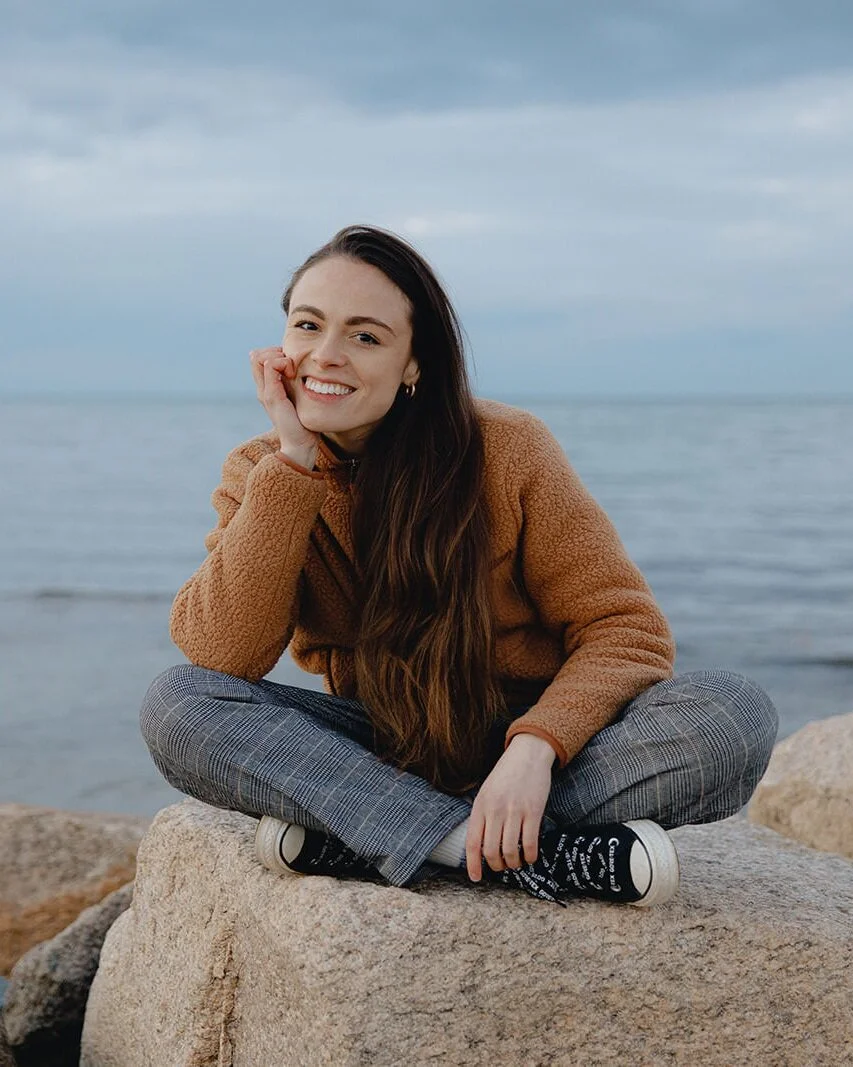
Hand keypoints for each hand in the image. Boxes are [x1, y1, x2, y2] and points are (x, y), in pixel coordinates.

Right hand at [249, 347, 319, 464]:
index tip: (291, 363)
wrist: (300, 444)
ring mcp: (264, 392)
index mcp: (267, 388)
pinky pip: (271, 366)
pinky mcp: (272, 396)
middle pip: (256, 356)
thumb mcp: (297, 397)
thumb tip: (298, 367)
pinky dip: (283, 362)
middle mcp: (262, 389)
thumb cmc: (303, 422)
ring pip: (260, 357)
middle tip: (292, 364)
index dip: (273, 353)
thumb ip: (294, 384)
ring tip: (292, 369)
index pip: (259, 358)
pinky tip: (293, 374)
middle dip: (274, 352)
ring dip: (279, 356)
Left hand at [465, 734, 555, 881]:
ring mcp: (514, 811)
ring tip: (517, 862)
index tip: (476, 878)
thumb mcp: (486, 792)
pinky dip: (530, 856)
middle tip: (502, 867)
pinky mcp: (533, 811)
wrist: (528, 754)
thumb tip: (480, 844)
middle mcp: (495, 810)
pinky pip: (530, 842)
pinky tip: (531, 857)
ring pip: (510, 850)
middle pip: (491, 851)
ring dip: (513, 863)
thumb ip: (483, 815)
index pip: (473, 842)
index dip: (473, 864)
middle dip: (496, 866)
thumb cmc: (506, 774)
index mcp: (481, 806)